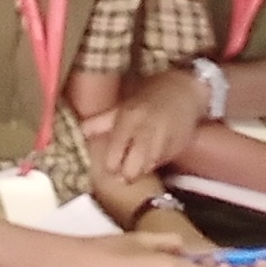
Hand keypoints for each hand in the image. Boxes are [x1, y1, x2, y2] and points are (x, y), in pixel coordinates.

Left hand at [88, 68, 205, 184]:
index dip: (111, 165)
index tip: (109, 166)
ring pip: (147, 169)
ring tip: (135, 165)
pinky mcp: (178, 148)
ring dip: (140, 170)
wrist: (185, 91)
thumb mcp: (124, 105)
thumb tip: (80, 132)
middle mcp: (147, 131)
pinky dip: (154, 163)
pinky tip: (151, 156)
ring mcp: (165, 141)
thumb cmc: (150, 96)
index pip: (115, 155)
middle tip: (121, 173)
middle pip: (132, 169)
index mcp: (129, 119)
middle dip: (126, 175)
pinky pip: (160, 163)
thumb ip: (102, 121)